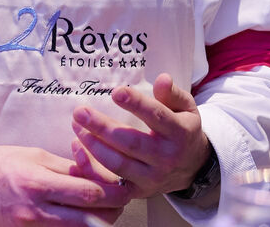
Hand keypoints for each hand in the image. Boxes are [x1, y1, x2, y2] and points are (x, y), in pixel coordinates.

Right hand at [0, 144, 131, 225]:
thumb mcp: (34, 156)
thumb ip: (66, 167)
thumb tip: (96, 175)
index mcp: (38, 183)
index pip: (89, 193)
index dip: (113, 190)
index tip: (122, 184)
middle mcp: (36, 211)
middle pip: (91, 219)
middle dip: (112, 209)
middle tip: (119, 196)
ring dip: (96, 220)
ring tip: (100, 204)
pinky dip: (76, 225)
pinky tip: (79, 213)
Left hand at [69, 73, 211, 198]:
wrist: (193, 168)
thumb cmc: (183, 130)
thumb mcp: (186, 108)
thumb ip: (172, 93)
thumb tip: (162, 78)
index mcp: (179, 133)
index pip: (156, 117)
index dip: (136, 104)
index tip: (116, 92)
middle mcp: (165, 158)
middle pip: (131, 143)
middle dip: (102, 127)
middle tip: (80, 112)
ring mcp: (151, 178)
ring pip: (118, 164)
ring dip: (93, 146)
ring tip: (77, 127)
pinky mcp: (138, 191)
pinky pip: (111, 185)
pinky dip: (92, 171)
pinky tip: (78, 150)